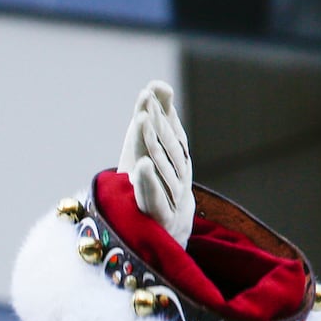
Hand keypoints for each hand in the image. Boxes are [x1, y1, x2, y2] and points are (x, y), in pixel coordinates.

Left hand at [117, 81, 194, 246]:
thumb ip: (157, 123)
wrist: (168, 235)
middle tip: (144, 103)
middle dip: (156, 124)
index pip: (172, 135)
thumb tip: (156, 85)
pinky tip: (140, 165)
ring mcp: (173, 200)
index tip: (149, 92)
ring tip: (140, 122)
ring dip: (151, 144)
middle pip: (168, 148)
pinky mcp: (160, 219)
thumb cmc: (157, 189)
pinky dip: (148, 182)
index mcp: (178, 164)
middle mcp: (180, 179)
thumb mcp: (153, 156)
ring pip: (163, 169)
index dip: (161, 114)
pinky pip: (154, 199)